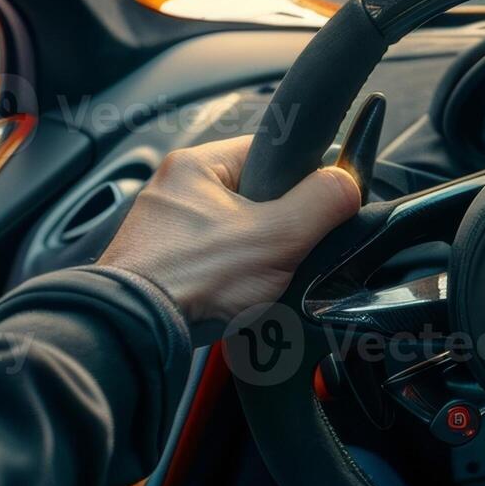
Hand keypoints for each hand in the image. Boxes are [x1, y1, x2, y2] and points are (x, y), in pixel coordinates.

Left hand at [98, 136, 359, 343]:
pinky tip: (236, 298)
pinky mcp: (160, 266)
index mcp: (195, 165)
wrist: (136, 334)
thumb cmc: (192, 278)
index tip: (323, 202)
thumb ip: (322, 203)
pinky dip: (229, 280)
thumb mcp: (278, 236)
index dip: (304, 175)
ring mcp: (163, 231)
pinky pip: (212, 263)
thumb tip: (348, 182)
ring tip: (261, 281)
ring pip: (234, 234)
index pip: (270, 150)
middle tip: (290, 252)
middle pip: (253, 196)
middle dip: (278, 227)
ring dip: (255, 257)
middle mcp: (172, 191)